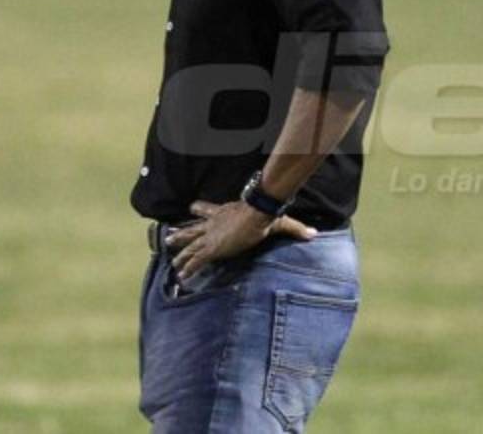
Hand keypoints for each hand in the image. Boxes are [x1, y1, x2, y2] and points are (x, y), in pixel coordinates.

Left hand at [168, 199, 317, 279]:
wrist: (255, 214)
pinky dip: (188, 268)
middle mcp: (212, 224)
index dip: (199, 208)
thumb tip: (313, 234)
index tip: (192, 206)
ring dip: (181, 254)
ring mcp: (210, 236)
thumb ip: (294, 229)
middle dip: (181, 234)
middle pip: (193, 228)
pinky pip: (195, 261)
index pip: (207, 209)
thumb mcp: (278, 221)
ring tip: (172, 263)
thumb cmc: (263, 215)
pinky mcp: (211, 248)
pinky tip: (181, 276)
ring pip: (190, 246)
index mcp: (223, 212)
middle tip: (169, 238)